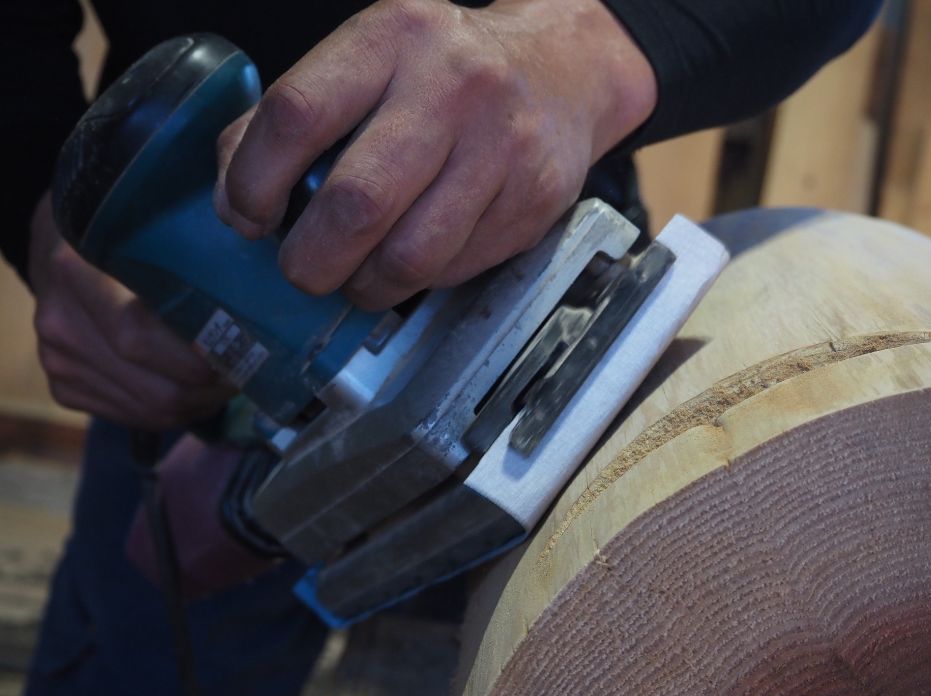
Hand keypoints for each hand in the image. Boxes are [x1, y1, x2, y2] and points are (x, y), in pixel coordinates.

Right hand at [28, 193, 233, 429]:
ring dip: (201, 404)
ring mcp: (57, 360)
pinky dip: (175, 412)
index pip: (141, 336)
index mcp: (77, 272)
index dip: (203, 356)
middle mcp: (59, 322)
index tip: (247, 351)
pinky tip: (193, 389)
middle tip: (248, 374)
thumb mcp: (151, 230)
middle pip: (156, 387)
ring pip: (151, 410)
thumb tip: (261, 300)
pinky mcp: (63, 388)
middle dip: (214, 390)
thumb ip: (192, 262)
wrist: (63, 253)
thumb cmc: (125, 238)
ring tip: (226, 380)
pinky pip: (135, 417)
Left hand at [215, 0, 655, 309]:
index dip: (254, 183)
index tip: (247, 217)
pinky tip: (410, 259)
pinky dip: (417, 282)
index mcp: (393, 37)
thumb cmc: (442, 75)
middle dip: (310, 260)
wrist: (560, 73)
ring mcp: (502, 147)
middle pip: (357, 203)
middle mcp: (453, 86)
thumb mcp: (367, 63)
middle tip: (301, 270)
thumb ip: (292, 120)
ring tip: (355, 278)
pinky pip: (454, 269)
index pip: (298, 115)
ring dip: (365, 286)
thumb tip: (234, 201)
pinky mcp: (534, 199)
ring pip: (410, 256)